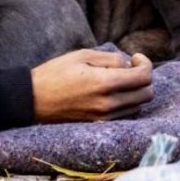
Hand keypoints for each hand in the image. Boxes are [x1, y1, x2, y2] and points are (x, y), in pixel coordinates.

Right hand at [31, 50, 153, 122]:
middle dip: (143, 78)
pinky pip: (125, 115)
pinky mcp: (99, 124)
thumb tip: (127, 64)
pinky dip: (126, 103)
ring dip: (135, 91)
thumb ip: (110, 58)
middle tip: (130, 68)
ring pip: (138, 106)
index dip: (145, 64)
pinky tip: (112, 93)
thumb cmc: (55, 73)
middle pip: (146, 94)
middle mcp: (109, 103)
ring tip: (118, 80)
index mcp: (105, 83)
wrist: (33, 99)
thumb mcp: (81, 55)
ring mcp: (105, 117)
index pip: (144, 77)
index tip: (135, 58)